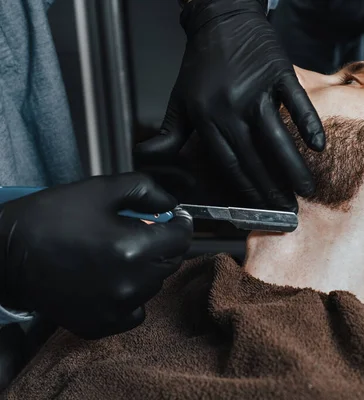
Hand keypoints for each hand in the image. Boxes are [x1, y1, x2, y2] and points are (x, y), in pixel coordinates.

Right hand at [0, 173, 192, 338]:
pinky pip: (134, 311)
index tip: (173, 218)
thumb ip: (145, 191)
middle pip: (170, 261)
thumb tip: (170, 203)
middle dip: (163, 244)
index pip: (182, 237)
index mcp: (135, 247)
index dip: (180, 222)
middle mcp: (131, 282)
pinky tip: (112, 280)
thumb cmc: (49, 219)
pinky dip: (131, 296)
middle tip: (141, 232)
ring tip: (119, 254)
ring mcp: (117, 307)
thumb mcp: (100, 190)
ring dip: (146, 268)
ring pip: (154, 285)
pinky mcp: (101, 324)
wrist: (6, 255)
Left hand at [134, 0, 324, 211]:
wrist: (221, 19)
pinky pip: (295, 102)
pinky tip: (318, 145)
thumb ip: (170, 133)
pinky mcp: (278, 73)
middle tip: (288, 209)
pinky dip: (308, 122)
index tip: (260, 208)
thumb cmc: (201, 62)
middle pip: (254, 157)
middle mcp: (231, 107)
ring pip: (276, 136)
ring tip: (306, 188)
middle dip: (271, 188)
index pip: (229, 164)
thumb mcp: (180, 98)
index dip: (246, 190)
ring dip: (292, 166)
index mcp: (207, 117)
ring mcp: (256, 90)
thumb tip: (149, 157)